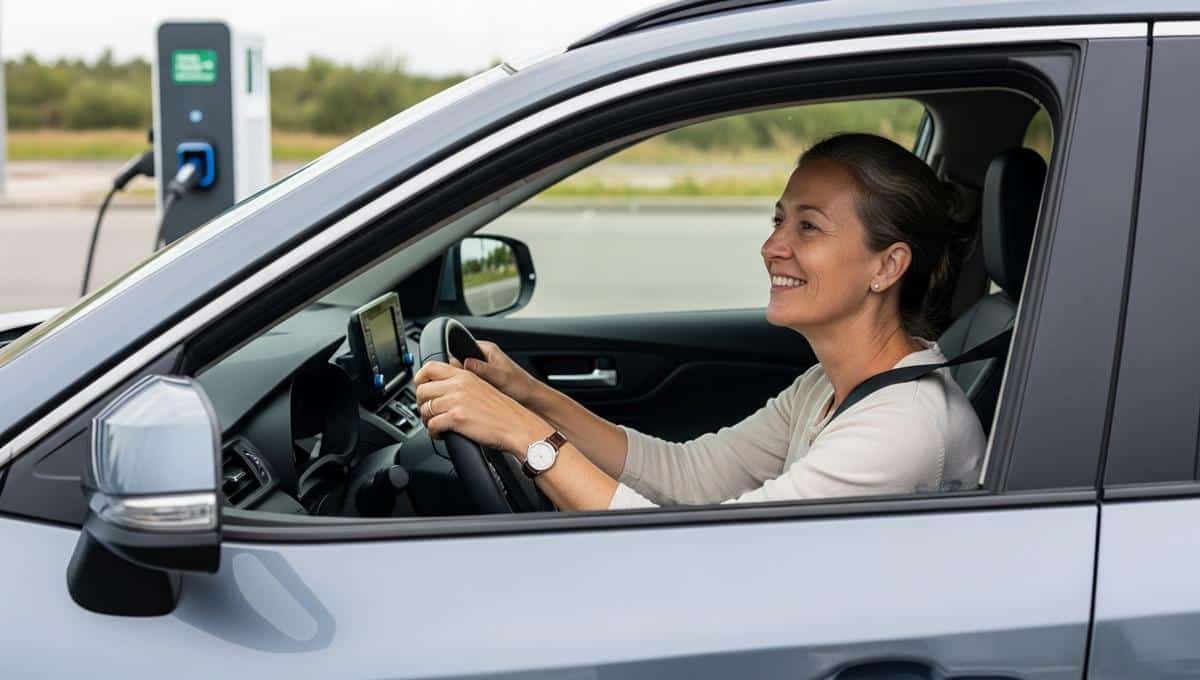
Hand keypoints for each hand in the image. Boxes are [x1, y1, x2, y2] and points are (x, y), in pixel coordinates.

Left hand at [414, 360, 548, 456]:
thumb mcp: (482, 387)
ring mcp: (456, 401)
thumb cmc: (504, 411)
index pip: (429, 368)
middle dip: (421, 404)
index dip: (419, 379)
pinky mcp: (456, 419)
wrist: (517, 426)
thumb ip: (462, 384)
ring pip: (424, 409)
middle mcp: (458, 385)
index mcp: (464, 375)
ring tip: (435, 425)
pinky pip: (432, 425)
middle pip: (422, 390)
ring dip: (427, 420)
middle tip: (428, 412)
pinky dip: (433, 433)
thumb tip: (443, 388)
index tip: (421, 389)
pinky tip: (440, 434)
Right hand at [456, 340, 540, 406]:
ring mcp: (483, 369)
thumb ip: (482, 369)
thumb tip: (464, 363)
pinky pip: (469, 382)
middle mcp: (484, 356)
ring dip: (464, 381)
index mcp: (488, 349)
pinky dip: (469, 388)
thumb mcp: (500, 376)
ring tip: (473, 388)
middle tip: (465, 382)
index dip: (455, 358)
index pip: (462, 347)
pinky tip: (474, 394)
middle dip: (459, 372)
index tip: (454, 371)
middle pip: (460, 361)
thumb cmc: (521, 385)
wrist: (530, 399)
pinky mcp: (484, 380)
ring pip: (464, 373)